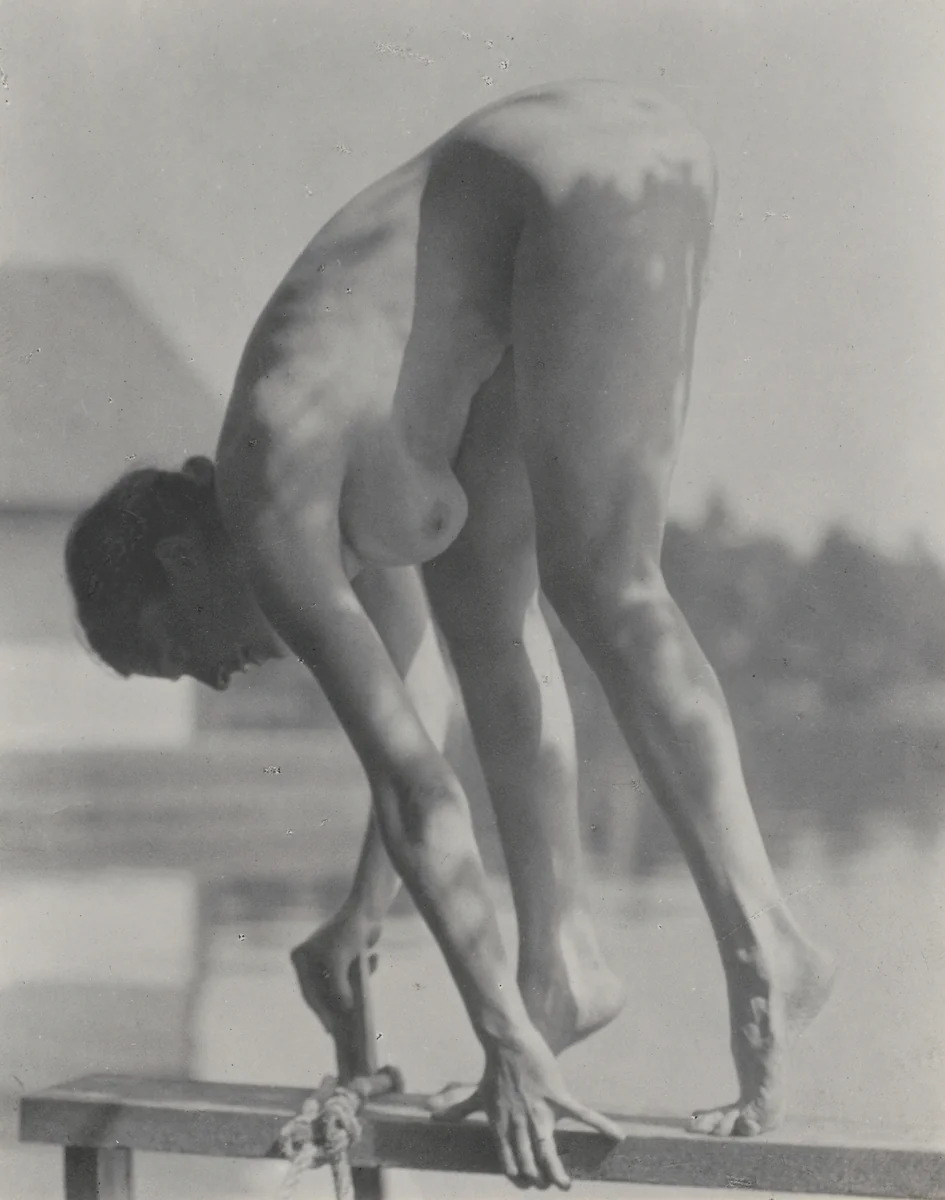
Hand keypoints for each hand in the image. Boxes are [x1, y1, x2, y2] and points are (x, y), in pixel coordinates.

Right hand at [290, 913, 376, 1040]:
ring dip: (353, 992)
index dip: (321, 1013)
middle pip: (323, 992)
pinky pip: (351, 976)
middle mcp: (310, 959)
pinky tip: (373, 958)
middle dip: (337, 1007)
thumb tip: (344, 1010)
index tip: (331, 1029)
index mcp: (301, 958)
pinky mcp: (344, 958)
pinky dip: (363, 975)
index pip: (309, 993)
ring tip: (363, 1007)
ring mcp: (327, 959)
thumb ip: (338, 987)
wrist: (367, 908)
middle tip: (346, 1028)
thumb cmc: (348, 931)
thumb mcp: (339, 962)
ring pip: (339, 987)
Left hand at [432, 1028, 620, 1188]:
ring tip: (565, 1184)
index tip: (528, 1183)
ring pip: (549, 1149)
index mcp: (501, 1127)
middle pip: (530, 1161)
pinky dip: (601, 1126)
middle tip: (553, 1185)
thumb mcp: (476, 1094)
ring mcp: (539, 1111)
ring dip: (557, 1170)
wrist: (507, 1042)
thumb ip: (458, 1109)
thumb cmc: (493, 1070)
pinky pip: (582, 1114)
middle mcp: (519, 1124)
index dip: (519, 1176)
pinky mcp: (556, 1095)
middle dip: (541, 1178)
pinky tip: (617, 1137)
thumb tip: (432, 1114)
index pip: (509, 1161)